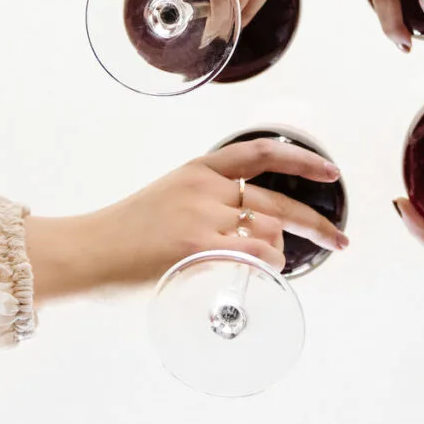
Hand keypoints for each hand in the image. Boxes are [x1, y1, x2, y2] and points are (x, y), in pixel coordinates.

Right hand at [27, 138, 346, 300]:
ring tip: (270, 268)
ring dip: (280, 255)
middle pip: (277, 203)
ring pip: (268, 233)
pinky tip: (264, 271)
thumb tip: (255, 232)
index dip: (301, 158)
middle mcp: (205, 187)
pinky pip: (256, 253)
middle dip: (317, 223)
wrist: (82, 251)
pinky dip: (269, 264)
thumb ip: (210, 207)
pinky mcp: (197, 245)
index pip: (260, 152)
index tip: (330, 170)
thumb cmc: (123, 234)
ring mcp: (202, 215)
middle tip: (340, 240)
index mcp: (198, 170)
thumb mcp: (169, 201)